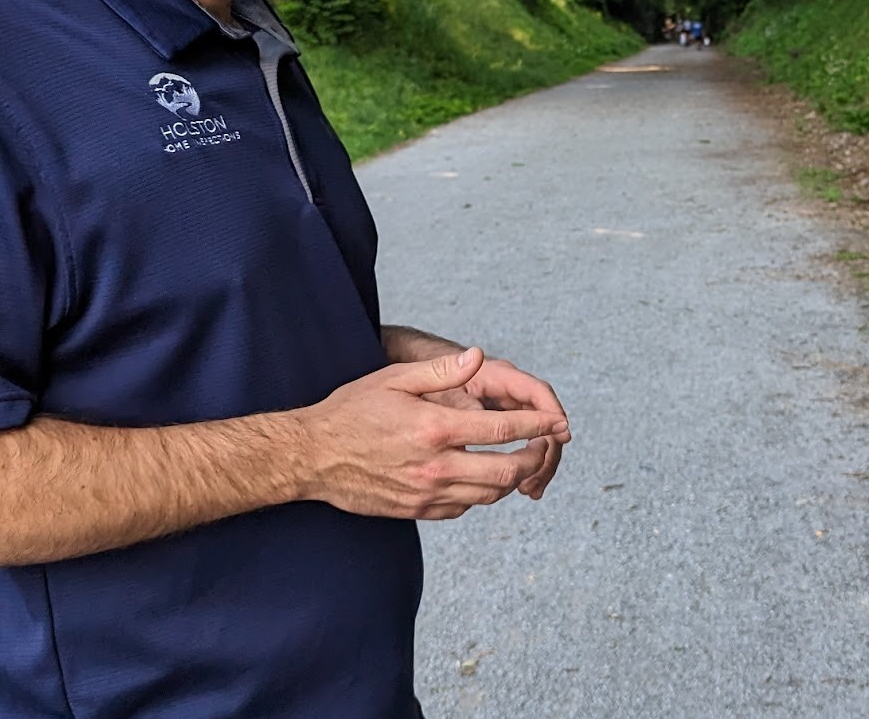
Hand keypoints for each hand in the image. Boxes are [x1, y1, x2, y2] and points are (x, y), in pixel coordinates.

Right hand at [294, 348, 571, 519]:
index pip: (502, 428)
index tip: (556, 421)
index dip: (536, 425)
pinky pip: (464, 508)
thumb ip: (441, 372)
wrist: (311, 458)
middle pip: (506, 471)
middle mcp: (436, 466)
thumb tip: (478, 357)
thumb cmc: (351, 411)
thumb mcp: (394, 379)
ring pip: (489, 495)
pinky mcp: (417, 511)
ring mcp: (427, 493)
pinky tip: (479, 476)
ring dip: (511, 478)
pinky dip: (481, 494)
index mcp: (434, 429)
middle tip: (543, 445)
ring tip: (518, 460)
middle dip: (534, 457)